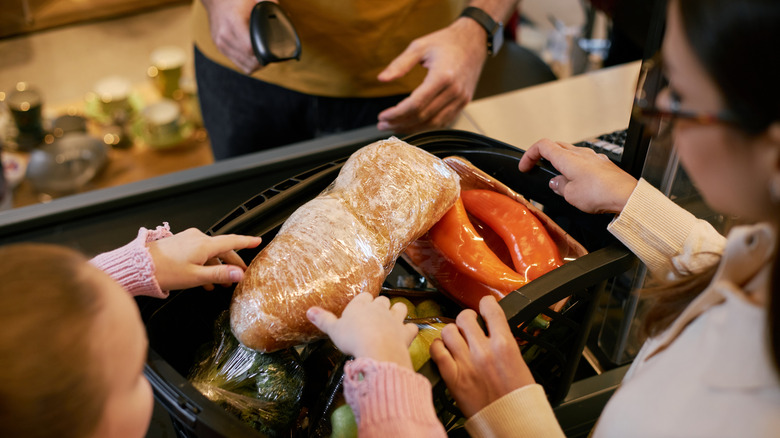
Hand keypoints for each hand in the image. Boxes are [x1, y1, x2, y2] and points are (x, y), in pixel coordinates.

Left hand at [147, 228, 261, 290]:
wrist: (138, 267)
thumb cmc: (165, 271)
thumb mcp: (196, 277)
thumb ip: (220, 275)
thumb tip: (239, 274)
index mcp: (204, 244)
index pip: (232, 241)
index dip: (247, 242)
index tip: (257, 241)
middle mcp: (198, 238)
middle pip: (222, 249)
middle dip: (232, 262)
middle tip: (240, 274)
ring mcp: (188, 240)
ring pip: (210, 253)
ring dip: (218, 266)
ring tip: (221, 284)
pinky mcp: (180, 244)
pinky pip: (199, 253)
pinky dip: (206, 265)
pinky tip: (205, 281)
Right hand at [201, 0, 265, 73]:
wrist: (215, 1)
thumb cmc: (236, 0)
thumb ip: (268, 4)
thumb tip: (283, 15)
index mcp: (234, 22)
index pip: (250, 48)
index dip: (263, 53)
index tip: (272, 50)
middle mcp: (225, 35)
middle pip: (249, 59)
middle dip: (263, 60)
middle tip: (271, 54)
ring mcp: (221, 43)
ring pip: (245, 65)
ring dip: (257, 64)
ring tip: (263, 56)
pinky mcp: (220, 48)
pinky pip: (239, 64)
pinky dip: (249, 64)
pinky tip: (254, 58)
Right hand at [307, 293, 418, 368]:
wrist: (377, 350)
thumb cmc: (352, 338)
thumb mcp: (333, 330)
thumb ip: (323, 320)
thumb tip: (309, 311)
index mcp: (361, 305)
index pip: (363, 296)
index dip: (362, 302)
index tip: (359, 309)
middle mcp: (379, 308)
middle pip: (382, 300)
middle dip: (380, 306)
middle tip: (373, 317)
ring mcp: (394, 319)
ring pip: (400, 307)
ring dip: (397, 312)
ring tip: (392, 319)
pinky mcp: (405, 332)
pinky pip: (411, 327)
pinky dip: (409, 330)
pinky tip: (406, 334)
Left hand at [376, 18, 487, 132]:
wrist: (474, 40)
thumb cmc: (446, 41)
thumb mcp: (419, 46)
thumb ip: (400, 64)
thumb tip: (381, 79)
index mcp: (442, 76)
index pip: (415, 104)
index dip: (396, 114)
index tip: (382, 116)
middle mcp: (454, 91)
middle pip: (423, 116)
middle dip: (400, 123)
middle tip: (383, 125)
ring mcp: (461, 98)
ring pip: (433, 123)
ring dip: (412, 128)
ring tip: (394, 127)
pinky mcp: (464, 102)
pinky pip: (444, 121)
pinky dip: (427, 126)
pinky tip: (413, 125)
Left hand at [430, 295, 534, 417]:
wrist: (512, 423)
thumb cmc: (518, 398)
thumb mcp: (519, 363)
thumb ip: (504, 345)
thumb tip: (495, 332)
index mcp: (504, 345)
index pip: (491, 310)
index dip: (486, 304)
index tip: (484, 305)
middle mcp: (483, 350)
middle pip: (465, 317)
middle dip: (466, 318)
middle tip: (468, 325)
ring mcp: (466, 363)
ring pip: (448, 331)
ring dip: (452, 333)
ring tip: (456, 339)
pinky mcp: (452, 377)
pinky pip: (437, 351)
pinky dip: (438, 347)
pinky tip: (443, 350)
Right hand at [518, 138, 638, 213]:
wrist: (627, 197)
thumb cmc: (601, 193)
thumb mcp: (570, 195)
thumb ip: (559, 186)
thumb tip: (555, 183)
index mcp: (567, 158)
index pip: (542, 146)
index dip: (530, 155)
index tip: (525, 166)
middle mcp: (580, 154)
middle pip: (556, 146)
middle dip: (543, 156)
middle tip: (538, 168)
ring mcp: (593, 157)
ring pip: (571, 154)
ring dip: (561, 162)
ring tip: (559, 179)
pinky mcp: (603, 165)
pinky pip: (585, 162)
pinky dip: (576, 168)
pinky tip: (578, 182)